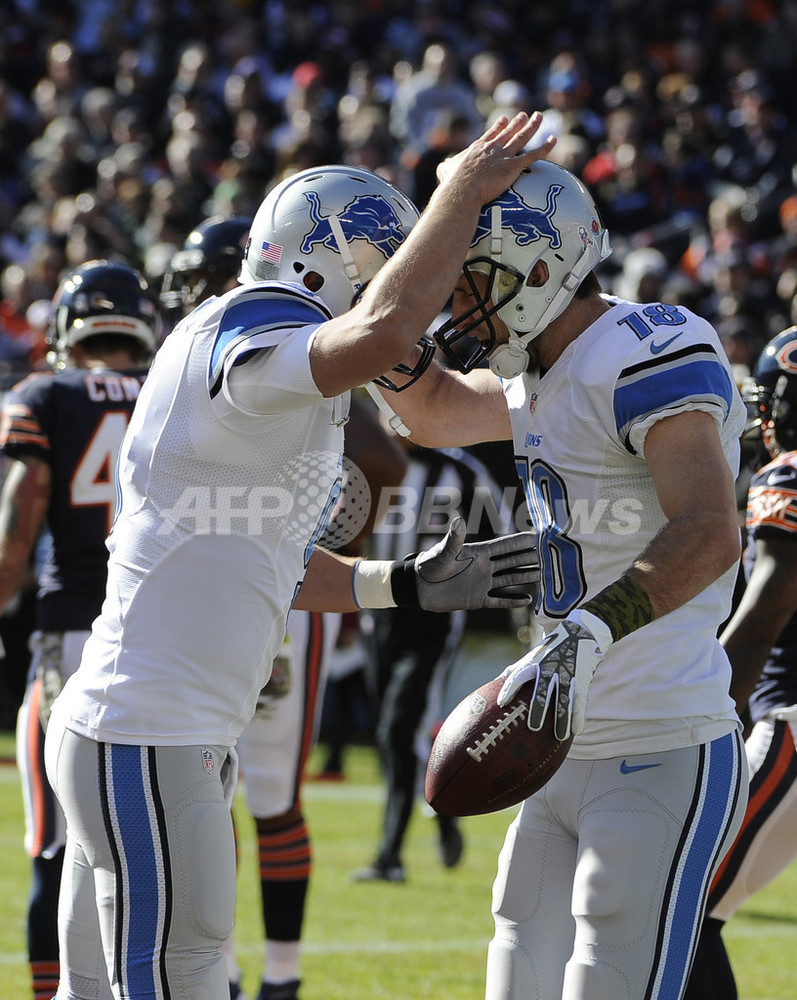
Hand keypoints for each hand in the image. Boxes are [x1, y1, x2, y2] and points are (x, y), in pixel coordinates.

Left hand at [392, 516, 537, 611]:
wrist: (418, 588)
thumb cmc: (429, 565)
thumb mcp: (442, 552)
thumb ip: (454, 539)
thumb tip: (459, 520)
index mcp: (478, 553)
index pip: (506, 546)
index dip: (522, 540)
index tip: (540, 535)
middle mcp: (484, 567)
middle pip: (513, 561)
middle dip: (531, 558)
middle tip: (551, 555)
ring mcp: (482, 583)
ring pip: (510, 580)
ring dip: (526, 577)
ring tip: (544, 574)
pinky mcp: (477, 599)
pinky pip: (499, 600)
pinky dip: (512, 601)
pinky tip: (527, 600)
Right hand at [435, 112, 556, 203]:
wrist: (462, 190)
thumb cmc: (453, 184)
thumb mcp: (446, 170)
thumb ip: (447, 166)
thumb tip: (443, 166)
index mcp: (478, 149)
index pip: (490, 135)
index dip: (499, 127)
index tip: (504, 119)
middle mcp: (492, 148)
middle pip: (508, 132)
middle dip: (516, 123)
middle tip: (523, 116)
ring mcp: (504, 156)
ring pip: (522, 137)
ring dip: (532, 126)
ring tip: (538, 117)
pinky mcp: (513, 166)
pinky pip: (533, 154)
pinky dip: (545, 147)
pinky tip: (554, 139)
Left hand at [496, 610, 612, 739]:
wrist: (580, 634)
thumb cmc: (550, 650)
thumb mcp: (532, 656)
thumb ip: (514, 671)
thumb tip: (494, 685)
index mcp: (534, 663)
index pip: (518, 676)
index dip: (509, 689)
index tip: (501, 703)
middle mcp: (550, 669)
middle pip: (543, 690)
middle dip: (539, 708)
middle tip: (533, 727)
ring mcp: (567, 675)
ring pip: (565, 699)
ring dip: (563, 718)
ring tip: (560, 736)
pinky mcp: (581, 680)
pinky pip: (580, 701)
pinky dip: (578, 716)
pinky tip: (576, 731)